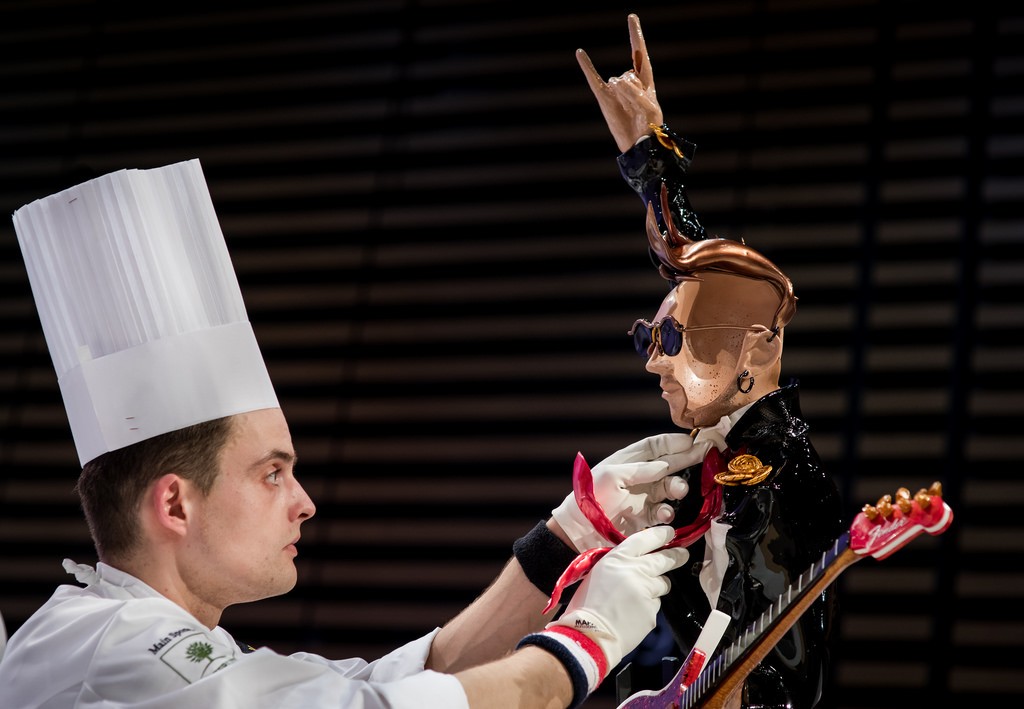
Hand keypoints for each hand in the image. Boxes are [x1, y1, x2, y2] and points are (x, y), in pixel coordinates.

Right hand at [549, 525, 687, 674]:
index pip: (645, 539)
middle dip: (676, 556)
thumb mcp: (599, 573)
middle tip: (682, 554)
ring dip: (657, 587)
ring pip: (662, 584)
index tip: (669, 533)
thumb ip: (619, 565)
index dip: (660, 535)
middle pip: (664, 559)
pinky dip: (648, 607)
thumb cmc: (586, 604)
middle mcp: (636, 571)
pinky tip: (633, 614)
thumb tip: (635, 563)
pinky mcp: (652, 611)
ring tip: (641, 596)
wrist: (589, 634)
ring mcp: (647, 591)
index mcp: (618, 559)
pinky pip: (655, 604)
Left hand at [551, 433, 702, 551]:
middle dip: (688, 459)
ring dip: (678, 487)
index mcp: (628, 462)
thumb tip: (665, 465)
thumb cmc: (589, 497)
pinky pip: (665, 513)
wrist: (578, 531)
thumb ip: (639, 470)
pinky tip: (665, 513)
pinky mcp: (645, 519)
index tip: (691, 441)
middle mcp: (639, 478)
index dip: (673, 442)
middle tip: (706, 454)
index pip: (655, 447)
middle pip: (669, 465)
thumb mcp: (611, 476)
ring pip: (670, 489)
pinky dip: (668, 513)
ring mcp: (644, 498)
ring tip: (679, 489)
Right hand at [577, 13, 662, 151]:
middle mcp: (629, 79)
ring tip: (629, 111)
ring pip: (617, 82)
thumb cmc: (649, 124)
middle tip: (639, 109)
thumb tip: (614, 83)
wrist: (638, 143)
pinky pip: (593, 78)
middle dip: (634, 91)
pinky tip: (580, 52)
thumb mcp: (649, 105)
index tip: (631, 17)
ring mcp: (615, 88)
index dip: (635, 34)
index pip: (639, 51)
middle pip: (628, 75)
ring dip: (624, 97)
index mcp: (646, 78)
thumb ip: (633, 91)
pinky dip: (586, 66)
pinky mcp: (604, 97)